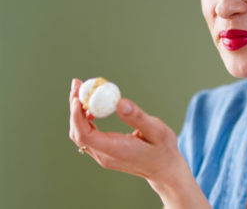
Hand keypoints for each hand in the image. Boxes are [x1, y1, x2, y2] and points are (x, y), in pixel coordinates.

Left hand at [69, 78, 180, 193]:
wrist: (165, 170)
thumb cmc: (163, 150)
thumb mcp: (157, 130)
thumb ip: (138, 117)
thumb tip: (120, 103)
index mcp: (115, 150)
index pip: (85, 135)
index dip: (77, 116)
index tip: (77, 97)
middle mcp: (104, 155)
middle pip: (78, 132)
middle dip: (74, 107)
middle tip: (78, 84)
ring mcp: (103, 155)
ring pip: (80, 133)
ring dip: (78, 112)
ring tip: (83, 89)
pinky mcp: (105, 152)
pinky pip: (88, 135)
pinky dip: (85, 118)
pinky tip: (92, 106)